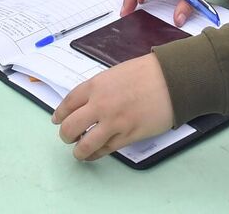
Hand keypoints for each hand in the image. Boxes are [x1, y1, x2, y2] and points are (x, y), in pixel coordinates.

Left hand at [52, 54, 174, 160]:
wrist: (171, 80)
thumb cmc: (146, 73)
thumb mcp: (115, 74)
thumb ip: (100, 89)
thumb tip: (90, 103)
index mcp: (95, 86)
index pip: (68, 104)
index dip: (60, 115)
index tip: (57, 120)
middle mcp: (100, 105)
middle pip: (70, 127)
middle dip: (65, 135)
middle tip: (68, 137)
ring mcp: (113, 122)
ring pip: (85, 144)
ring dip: (79, 151)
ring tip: (79, 152)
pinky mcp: (128, 136)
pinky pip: (106, 150)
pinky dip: (97, 154)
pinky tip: (95, 153)